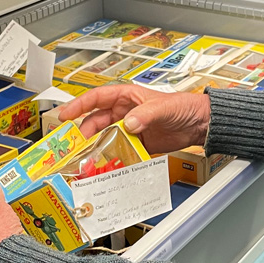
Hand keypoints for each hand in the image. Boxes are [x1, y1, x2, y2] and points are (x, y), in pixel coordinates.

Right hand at [58, 84, 210, 152]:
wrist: (199, 124)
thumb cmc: (183, 107)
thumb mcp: (163, 107)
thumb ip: (145, 114)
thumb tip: (128, 123)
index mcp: (127, 97)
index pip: (96, 98)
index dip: (78, 106)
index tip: (65, 115)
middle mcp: (125, 113)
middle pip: (96, 121)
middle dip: (83, 133)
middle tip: (74, 145)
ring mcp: (130, 129)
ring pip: (105, 138)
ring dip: (96, 147)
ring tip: (87, 158)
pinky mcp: (138, 144)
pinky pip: (120, 151)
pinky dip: (112, 158)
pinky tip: (107, 165)